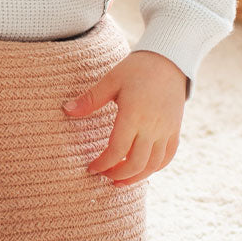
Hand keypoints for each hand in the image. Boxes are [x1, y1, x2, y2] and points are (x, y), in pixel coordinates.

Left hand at [62, 51, 186, 185]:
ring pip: (153, 165)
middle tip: (103, 175)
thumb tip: (66, 110)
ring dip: (136, 177)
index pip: (117, 150)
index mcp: (134, 115)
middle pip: (136, 164)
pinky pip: (167, 156)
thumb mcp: (110, 80)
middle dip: (118, 175)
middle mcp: (153, 127)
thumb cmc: (136, 68)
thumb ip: (90, 99)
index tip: (92, 167)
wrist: (169, 60)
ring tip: (120, 180)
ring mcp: (167, 130)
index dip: (103, 164)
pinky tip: (142, 170)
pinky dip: (155, 168)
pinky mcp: (175, 130)